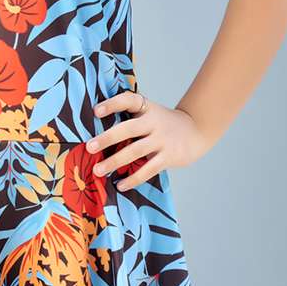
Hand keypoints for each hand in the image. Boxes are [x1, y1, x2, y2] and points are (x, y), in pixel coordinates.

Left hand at [84, 90, 209, 191]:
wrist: (197, 130)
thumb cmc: (163, 124)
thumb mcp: (150, 113)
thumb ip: (131, 118)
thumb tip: (99, 133)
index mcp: (147, 108)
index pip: (129, 100)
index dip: (112, 104)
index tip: (95, 111)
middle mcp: (154, 122)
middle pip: (128, 128)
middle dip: (107, 138)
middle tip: (89, 147)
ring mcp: (162, 140)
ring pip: (135, 151)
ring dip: (115, 162)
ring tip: (98, 170)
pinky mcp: (169, 157)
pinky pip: (148, 169)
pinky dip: (133, 178)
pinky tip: (120, 185)